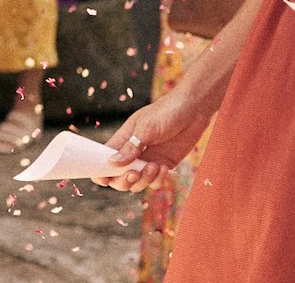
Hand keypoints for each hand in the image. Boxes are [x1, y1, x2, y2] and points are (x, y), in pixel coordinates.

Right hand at [95, 85, 215, 191]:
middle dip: (124, 181)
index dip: (101, 173)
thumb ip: (130, 147)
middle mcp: (133, 154)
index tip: (104, 180)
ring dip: (145, 180)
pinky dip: (159, 180)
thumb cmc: (165, 112)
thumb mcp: (146, 128)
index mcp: (122, 141)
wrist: (193, 110)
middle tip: (133, 174)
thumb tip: (111, 162)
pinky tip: (164, 168)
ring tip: (154, 166)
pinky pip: (156, 182)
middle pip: (120, 178)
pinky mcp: (164, 165)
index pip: (105, 161)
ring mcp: (148, 161)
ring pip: (138, 183)